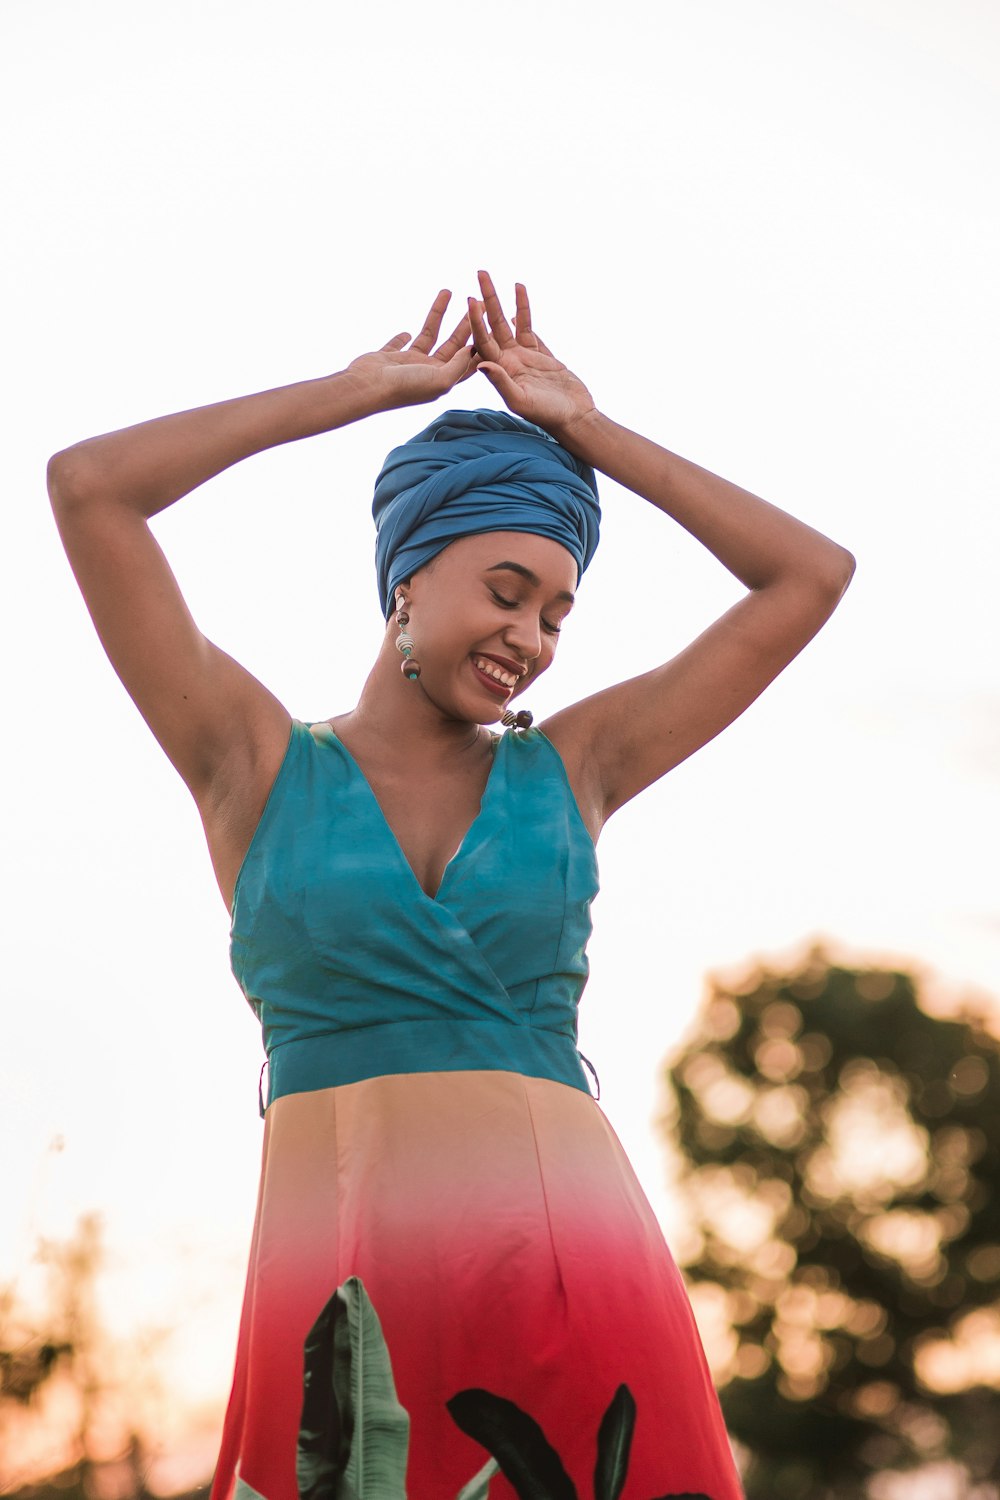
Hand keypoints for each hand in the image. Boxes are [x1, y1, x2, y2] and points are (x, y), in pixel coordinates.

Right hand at [346, 290, 480, 410]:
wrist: (367, 387)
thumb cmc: (405, 387)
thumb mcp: (440, 379)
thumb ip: (458, 365)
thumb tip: (471, 349)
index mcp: (443, 380)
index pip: (468, 359)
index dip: (482, 341)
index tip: (493, 321)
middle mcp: (428, 373)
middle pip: (453, 344)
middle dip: (466, 322)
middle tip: (478, 300)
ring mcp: (409, 365)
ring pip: (429, 335)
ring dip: (438, 314)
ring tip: (448, 291)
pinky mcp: (389, 358)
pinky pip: (400, 344)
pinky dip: (403, 337)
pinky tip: (408, 330)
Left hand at [468, 271, 596, 436]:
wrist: (574, 417)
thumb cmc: (547, 414)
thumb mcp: (521, 400)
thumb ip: (501, 382)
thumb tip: (482, 364)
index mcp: (500, 371)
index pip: (483, 340)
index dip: (476, 319)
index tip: (470, 298)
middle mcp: (508, 361)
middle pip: (494, 324)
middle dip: (487, 299)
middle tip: (480, 272)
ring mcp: (524, 357)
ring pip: (512, 324)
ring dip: (506, 302)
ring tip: (503, 279)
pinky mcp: (542, 356)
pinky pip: (530, 330)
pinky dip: (524, 314)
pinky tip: (517, 300)